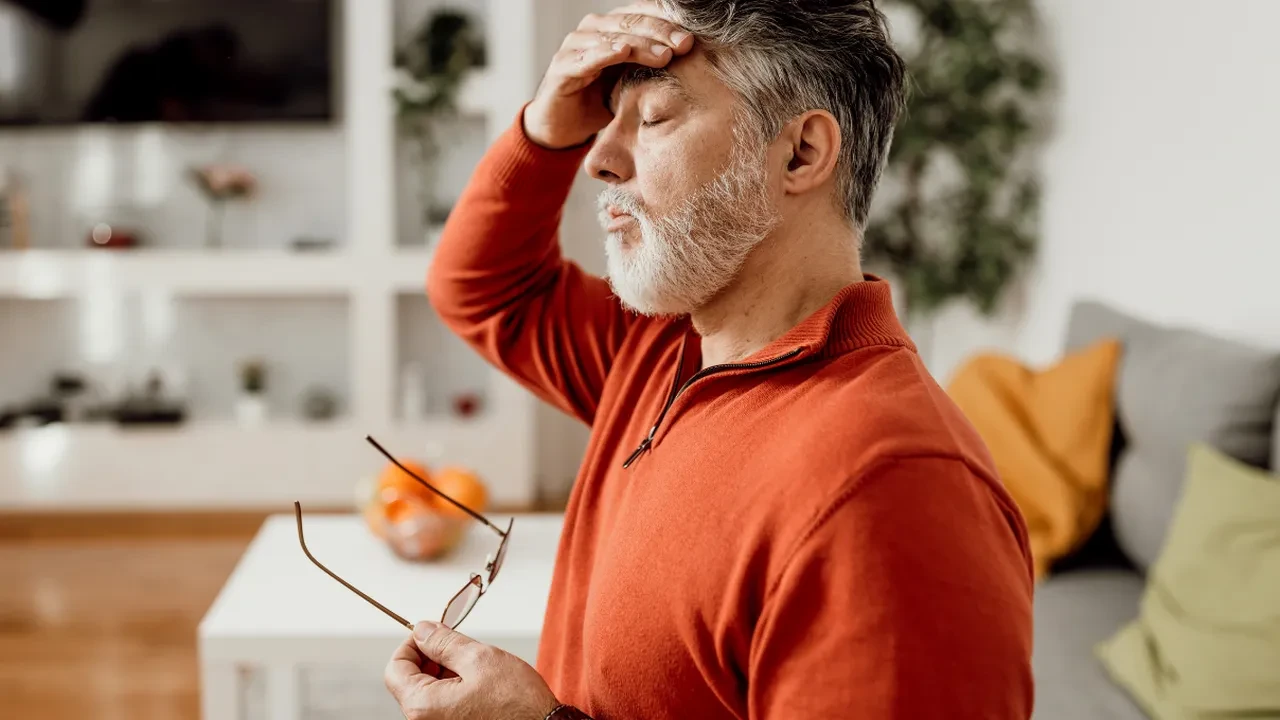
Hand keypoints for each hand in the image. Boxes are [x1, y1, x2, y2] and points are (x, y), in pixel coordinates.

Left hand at [385, 620, 559, 719]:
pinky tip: (478, 680)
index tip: (431, 633)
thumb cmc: (517, 703)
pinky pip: (442, 704)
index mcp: (423, 706)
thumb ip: (443, 642)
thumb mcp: (479, 658)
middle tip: (456, 644)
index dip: (411, 643)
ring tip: (474, 664)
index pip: (395, 668)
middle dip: (430, 656)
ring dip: (444, 670)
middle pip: (409, 680)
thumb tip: (422, 630)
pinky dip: (453, 686)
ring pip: (427, 691)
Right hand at [524, 3, 694, 148]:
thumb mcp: (633, 81)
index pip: (644, 16)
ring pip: (612, 36)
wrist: (565, 127)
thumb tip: (697, 60)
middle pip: (631, 22)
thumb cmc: (601, 100)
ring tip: (663, 53)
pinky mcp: (561, 67)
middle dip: (661, 32)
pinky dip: (604, 52)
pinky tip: (621, 51)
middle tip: (685, 43)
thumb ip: (655, 65)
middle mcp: (593, 29)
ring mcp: (575, 45)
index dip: (668, 23)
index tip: (694, 36)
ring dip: (640, 43)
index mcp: (613, 27)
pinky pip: (586, 57)